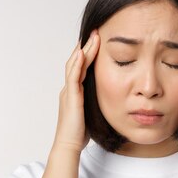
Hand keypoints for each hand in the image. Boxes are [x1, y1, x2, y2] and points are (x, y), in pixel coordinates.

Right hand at [52, 29, 99, 154]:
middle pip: (77, 61)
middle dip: (86, 46)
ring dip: (84, 50)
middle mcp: (69, 89)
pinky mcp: (70, 98)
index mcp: (74, 92)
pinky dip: (77, 64)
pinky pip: (73, 77)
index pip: (81, 67)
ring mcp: (68, 92)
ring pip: (74, 65)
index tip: (97, 41)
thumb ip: (95, 102)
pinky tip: (83, 53)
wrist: (69, 145)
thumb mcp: (91, 112)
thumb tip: (109, 98)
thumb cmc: (79, 133)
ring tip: (93, 37)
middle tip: (96, 32)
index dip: (88, 53)